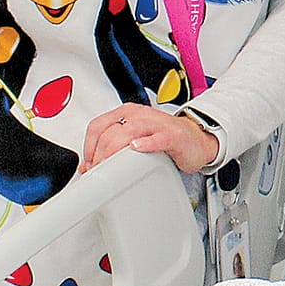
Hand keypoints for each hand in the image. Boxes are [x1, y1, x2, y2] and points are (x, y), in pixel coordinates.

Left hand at [82, 102, 218, 173]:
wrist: (197, 139)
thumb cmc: (165, 138)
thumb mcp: (134, 139)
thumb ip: (111, 149)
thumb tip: (88, 166)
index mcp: (127, 113)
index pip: (98, 126)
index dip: (88, 148)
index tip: (89, 165)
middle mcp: (140, 115)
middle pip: (110, 132)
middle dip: (99, 155)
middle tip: (99, 172)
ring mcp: (157, 124)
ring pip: (128, 133)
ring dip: (115, 152)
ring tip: (111, 168)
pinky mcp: (172, 136)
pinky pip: (157, 138)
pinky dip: (146, 144)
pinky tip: (137, 149)